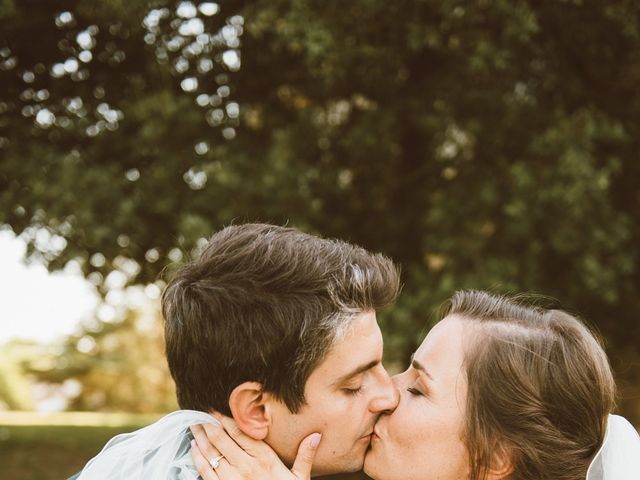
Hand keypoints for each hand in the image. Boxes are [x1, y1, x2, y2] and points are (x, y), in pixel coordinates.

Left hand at [190, 413, 320, 479]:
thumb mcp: (300, 479)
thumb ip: (305, 456)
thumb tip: (316, 435)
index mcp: (264, 459)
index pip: (240, 433)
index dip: (226, 419)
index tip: (216, 409)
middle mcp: (246, 467)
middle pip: (222, 439)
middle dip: (209, 424)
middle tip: (199, 412)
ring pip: (211, 453)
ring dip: (200, 437)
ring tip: (193, 425)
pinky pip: (205, 471)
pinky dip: (197, 457)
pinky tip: (193, 447)